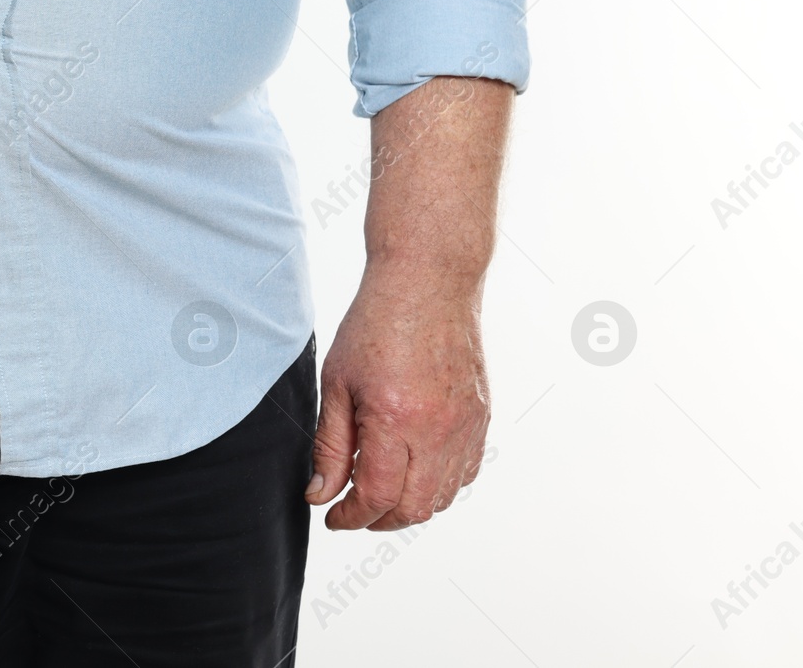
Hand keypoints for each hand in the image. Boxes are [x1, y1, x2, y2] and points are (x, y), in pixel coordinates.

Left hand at [305, 263, 490, 530]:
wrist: (427, 282)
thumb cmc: (376, 323)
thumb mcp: (337, 384)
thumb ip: (330, 446)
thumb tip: (320, 494)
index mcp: (397, 420)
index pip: (377, 497)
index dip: (351, 517)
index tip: (333, 516)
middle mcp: (439, 430)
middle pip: (414, 508)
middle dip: (379, 520)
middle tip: (354, 511)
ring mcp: (467, 425)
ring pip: (443, 497)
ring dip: (410, 507)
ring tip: (381, 492)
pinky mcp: (481, 417)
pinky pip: (466, 472)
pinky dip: (440, 486)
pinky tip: (415, 472)